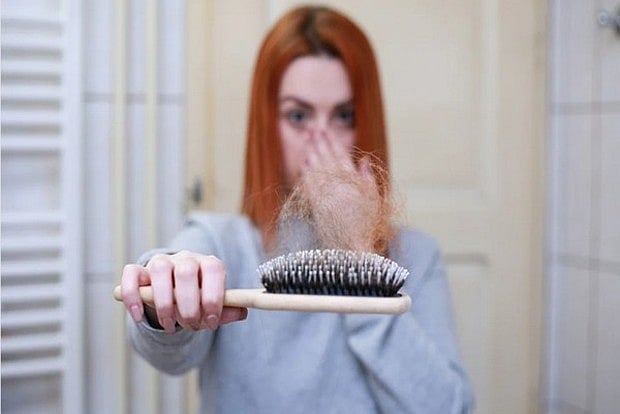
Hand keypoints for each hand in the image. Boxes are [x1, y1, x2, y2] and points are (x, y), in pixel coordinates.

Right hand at [120, 250, 247, 332]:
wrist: (174, 294)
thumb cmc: (198, 300)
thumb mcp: (213, 307)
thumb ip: (226, 310)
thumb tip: (241, 311)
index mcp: (208, 263)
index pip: (214, 269)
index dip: (213, 297)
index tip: (211, 321)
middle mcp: (186, 258)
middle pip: (186, 272)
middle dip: (189, 306)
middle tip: (191, 325)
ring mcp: (161, 262)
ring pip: (160, 271)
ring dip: (164, 304)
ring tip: (171, 325)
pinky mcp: (140, 270)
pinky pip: (131, 275)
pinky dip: (133, 297)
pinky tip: (138, 316)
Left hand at [299, 131, 382, 251]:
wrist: (356, 248)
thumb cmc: (369, 225)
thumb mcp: (375, 201)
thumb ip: (368, 179)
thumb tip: (364, 160)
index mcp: (355, 184)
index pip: (341, 157)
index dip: (332, 143)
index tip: (326, 132)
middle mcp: (340, 188)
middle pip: (327, 160)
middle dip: (319, 143)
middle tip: (313, 130)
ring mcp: (328, 197)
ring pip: (317, 170)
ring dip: (311, 153)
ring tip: (307, 141)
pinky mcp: (318, 207)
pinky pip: (310, 186)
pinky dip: (306, 174)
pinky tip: (303, 164)